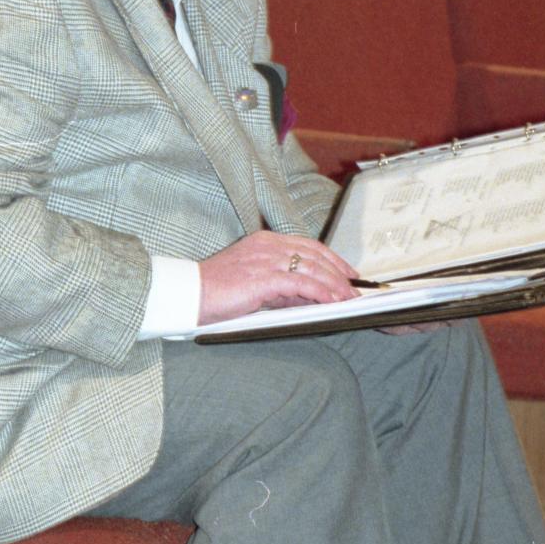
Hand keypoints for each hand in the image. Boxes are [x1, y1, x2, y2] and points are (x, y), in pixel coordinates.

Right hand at [198, 232, 359, 325]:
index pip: (308, 245)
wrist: (189, 294)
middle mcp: (268, 246)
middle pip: (314, 254)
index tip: (348, 272)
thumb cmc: (216, 291)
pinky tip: (331, 301)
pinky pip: (300, 283)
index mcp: (265, 242)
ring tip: (348, 298)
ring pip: (311, 267)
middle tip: (354, 289)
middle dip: (339, 272)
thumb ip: (280, 285)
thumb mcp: (254, 284)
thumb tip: (308, 294)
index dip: (332, 258)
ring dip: (334, 284)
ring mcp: (266, 260)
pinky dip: (320, 292)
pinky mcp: (263, 278)